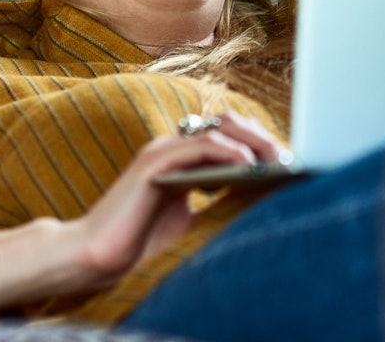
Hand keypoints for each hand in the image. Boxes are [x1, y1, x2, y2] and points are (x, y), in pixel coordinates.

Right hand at [67, 111, 290, 285]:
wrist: (95, 256)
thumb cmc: (141, 242)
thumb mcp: (191, 220)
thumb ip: (219, 202)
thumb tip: (262, 196)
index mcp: (182, 158)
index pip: (230, 138)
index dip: (261, 145)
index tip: (290, 162)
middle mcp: (173, 147)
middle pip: (229, 128)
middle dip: (263, 139)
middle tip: (290, 159)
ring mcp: (162, 150)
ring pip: (217, 131)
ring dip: (253, 142)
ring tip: (278, 160)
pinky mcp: (153, 162)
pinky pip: (197, 146)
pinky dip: (227, 151)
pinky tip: (248, 165)